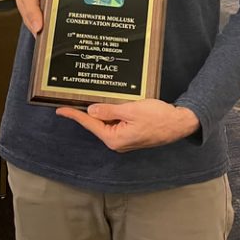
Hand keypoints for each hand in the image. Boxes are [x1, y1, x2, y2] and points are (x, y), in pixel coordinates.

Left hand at [56, 99, 199, 152]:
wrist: (179, 123)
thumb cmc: (158, 117)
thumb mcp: (131, 110)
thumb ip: (109, 111)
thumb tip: (91, 111)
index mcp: (114, 138)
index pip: (90, 124)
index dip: (74, 115)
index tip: (60, 109)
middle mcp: (117, 142)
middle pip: (97, 124)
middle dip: (87, 111)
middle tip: (74, 98)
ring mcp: (125, 139)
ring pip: (107, 122)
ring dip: (101, 111)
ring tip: (91, 97)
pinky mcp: (131, 133)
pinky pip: (116, 122)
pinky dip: (112, 113)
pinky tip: (110, 102)